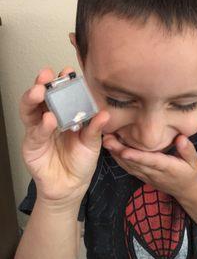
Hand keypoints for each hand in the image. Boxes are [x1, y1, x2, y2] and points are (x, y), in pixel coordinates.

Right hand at [19, 67, 109, 204]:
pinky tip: (48, 119)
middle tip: (47, 74)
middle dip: (42, 83)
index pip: (61, 94)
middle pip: (41, 97)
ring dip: (33, 99)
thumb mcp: (92, 143)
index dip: (62, 82)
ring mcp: (38, 131)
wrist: (71, 186)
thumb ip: (95, 128)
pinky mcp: (31, 146)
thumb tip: (105, 114)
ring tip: (40, 90)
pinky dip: (41, 126)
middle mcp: (48, 118)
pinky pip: (35, 134)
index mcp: (64, 114)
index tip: (69, 71)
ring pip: (30, 110)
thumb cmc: (81, 161)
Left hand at [102, 133, 196, 198]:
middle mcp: (154, 172)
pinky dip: (118, 159)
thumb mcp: (194, 161)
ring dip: (116, 154)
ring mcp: (146, 175)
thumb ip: (187, 150)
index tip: (125, 151)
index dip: (137, 157)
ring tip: (105, 140)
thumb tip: (180, 138)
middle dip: (119, 152)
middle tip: (107, 139)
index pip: (151, 161)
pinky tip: (111, 148)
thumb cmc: (190, 171)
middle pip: (134, 163)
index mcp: (167, 168)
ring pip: (128, 166)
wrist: (185, 191)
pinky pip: (128, 168)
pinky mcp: (141, 176)